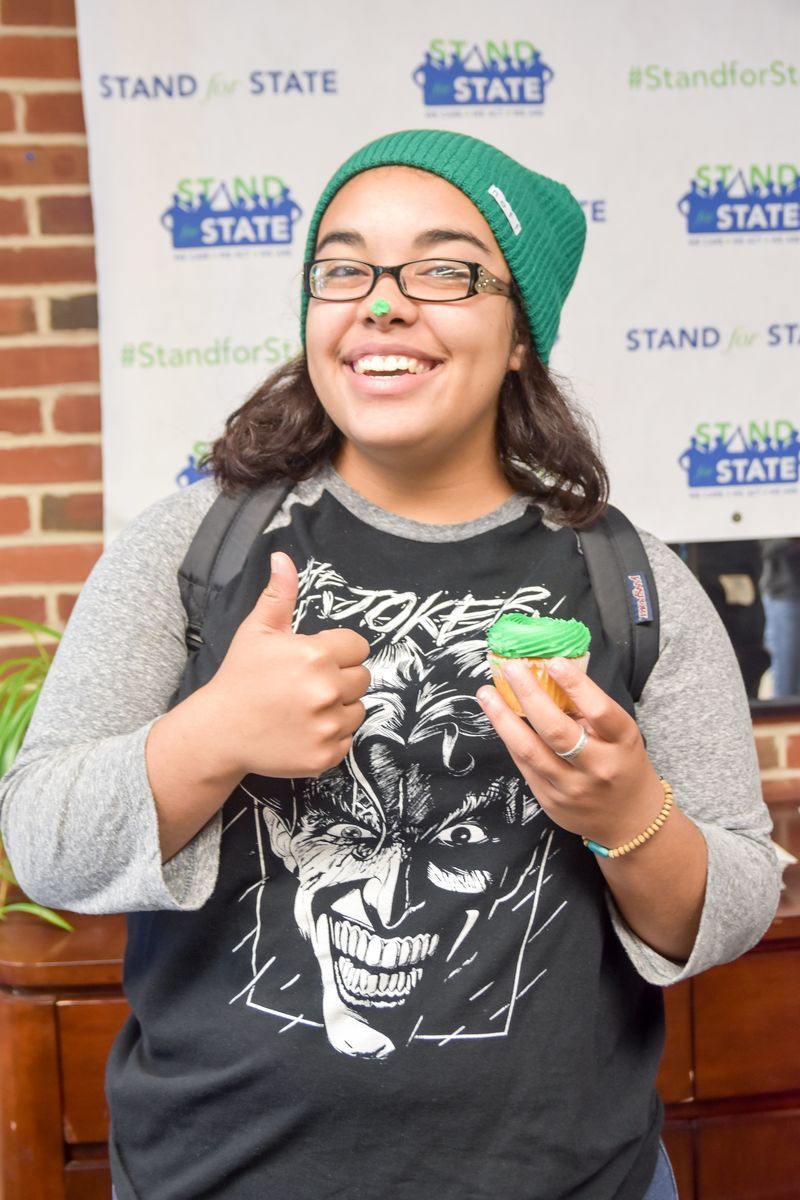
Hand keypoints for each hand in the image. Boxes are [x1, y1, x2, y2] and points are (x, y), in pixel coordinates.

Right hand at [204, 551, 370, 778]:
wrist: (220, 731)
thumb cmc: (240, 677)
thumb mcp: (257, 631)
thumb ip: (279, 594)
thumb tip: (282, 556)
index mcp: (315, 656)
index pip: (359, 647)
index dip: (339, 651)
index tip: (317, 659)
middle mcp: (326, 690)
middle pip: (363, 678)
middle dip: (341, 678)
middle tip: (308, 685)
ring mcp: (327, 726)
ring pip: (358, 710)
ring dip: (339, 708)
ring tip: (305, 707)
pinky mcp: (325, 755)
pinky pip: (347, 739)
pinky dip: (331, 736)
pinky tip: (304, 729)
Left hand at [476, 657, 663, 848]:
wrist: (630, 821)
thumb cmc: (623, 764)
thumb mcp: (620, 736)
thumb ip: (590, 712)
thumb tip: (548, 677)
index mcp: (622, 743)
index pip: (599, 711)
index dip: (576, 686)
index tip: (553, 662)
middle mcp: (598, 767)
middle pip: (557, 731)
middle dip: (529, 695)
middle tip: (510, 667)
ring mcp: (572, 788)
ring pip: (530, 751)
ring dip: (503, 718)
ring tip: (486, 694)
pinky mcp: (550, 802)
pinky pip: (524, 765)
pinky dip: (509, 739)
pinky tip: (499, 719)